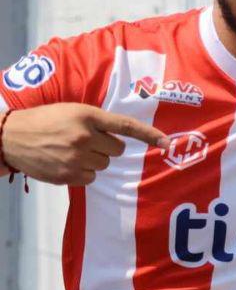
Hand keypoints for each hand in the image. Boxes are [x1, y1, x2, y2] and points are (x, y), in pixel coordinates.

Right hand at [1, 103, 168, 184]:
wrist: (10, 137)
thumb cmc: (44, 121)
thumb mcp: (71, 111)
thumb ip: (96, 122)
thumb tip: (122, 138)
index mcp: (87, 116)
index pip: (125, 126)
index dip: (148, 135)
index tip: (167, 143)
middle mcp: (84, 136)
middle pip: (117, 150)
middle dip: (105, 147)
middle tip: (83, 141)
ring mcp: (76, 157)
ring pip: (104, 165)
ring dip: (93, 160)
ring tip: (70, 151)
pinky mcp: (68, 175)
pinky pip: (91, 178)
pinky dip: (82, 173)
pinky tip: (65, 163)